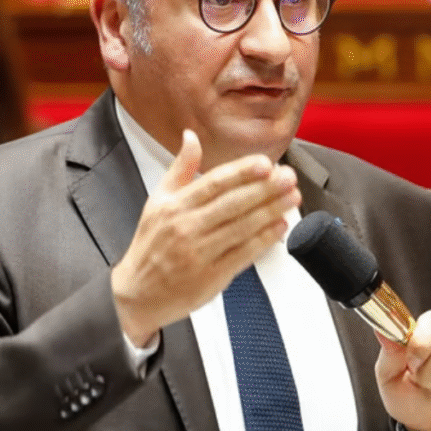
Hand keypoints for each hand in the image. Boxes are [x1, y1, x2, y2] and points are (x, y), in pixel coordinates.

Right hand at [111, 129, 300, 346]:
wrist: (138, 294)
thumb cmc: (151, 246)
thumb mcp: (158, 201)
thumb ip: (180, 169)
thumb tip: (191, 137)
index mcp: (175, 206)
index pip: (214, 183)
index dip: (242, 172)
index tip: (265, 163)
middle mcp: (187, 227)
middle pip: (233, 203)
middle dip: (265, 188)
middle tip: (288, 177)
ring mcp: (200, 253)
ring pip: (243, 227)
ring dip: (271, 211)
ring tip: (292, 197)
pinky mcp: (212, 276)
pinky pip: (244, 254)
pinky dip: (264, 239)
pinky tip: (280, 226)